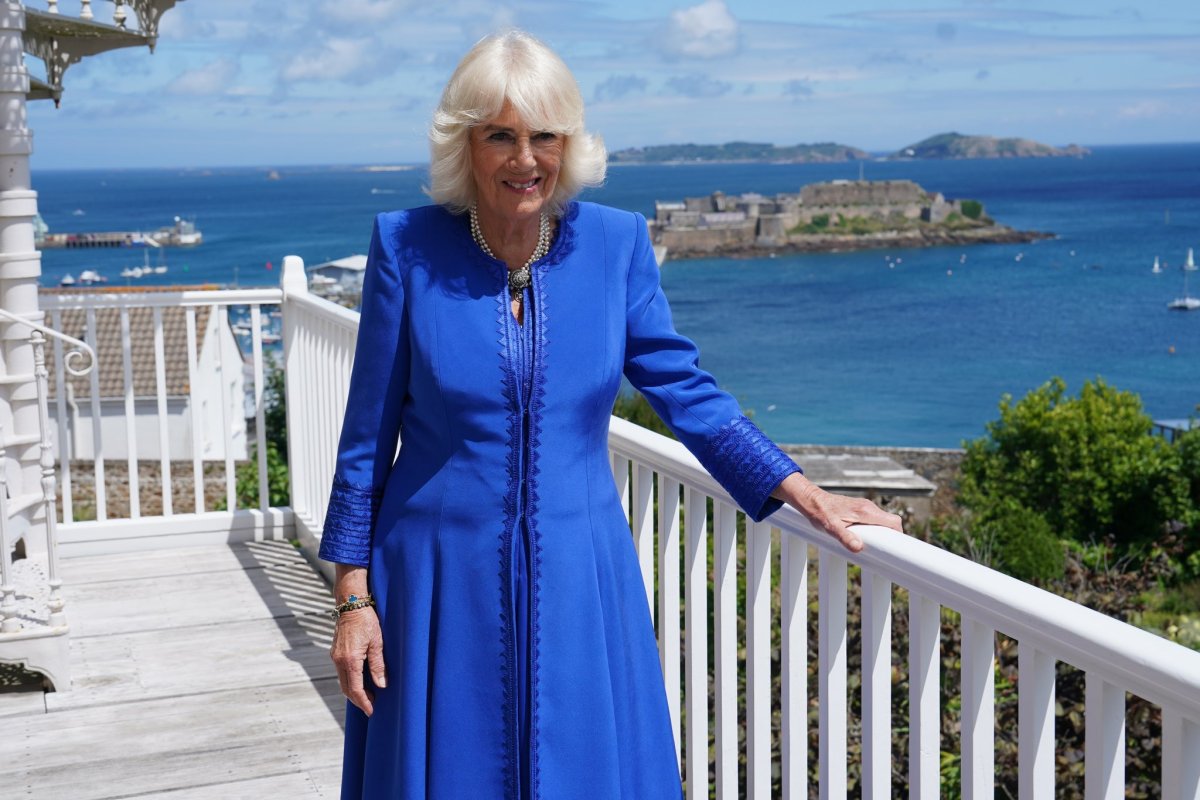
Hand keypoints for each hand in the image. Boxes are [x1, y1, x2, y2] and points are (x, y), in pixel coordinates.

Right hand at [331, 606, 386, 715]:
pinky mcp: (335, 652)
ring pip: (343, 681)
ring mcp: (335, 656)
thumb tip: (381, 685)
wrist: (351, 603)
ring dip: (353, 691)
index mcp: (350, 660)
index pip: (355, 689)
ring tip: (367, 696)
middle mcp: (339, 660)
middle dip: (358, 700)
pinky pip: (341, 672)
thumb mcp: (377, 642)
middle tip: (370, 707)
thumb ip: (378, 665)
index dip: (363, 702)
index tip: (371, 711)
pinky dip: (350, 681)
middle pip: (346, 688)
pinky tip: (360, 681)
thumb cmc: (367, 620)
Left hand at [773, 472, 903, 551]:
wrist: (810, 499)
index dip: (899, 535)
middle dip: (891, 537)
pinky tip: (863, 539)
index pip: (894, 521)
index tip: (897, 548)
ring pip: (882, 521)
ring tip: (873, 548)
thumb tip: (859, 548)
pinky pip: (873, 520)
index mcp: (866, 512)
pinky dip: (874, 530)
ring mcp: (864, 507)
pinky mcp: (858, 509)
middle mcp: (868, 508)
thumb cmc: (819, 512)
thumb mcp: (830, 527)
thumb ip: (845, 537)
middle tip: (884, 552)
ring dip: (881, 534)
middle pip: (890, 522)